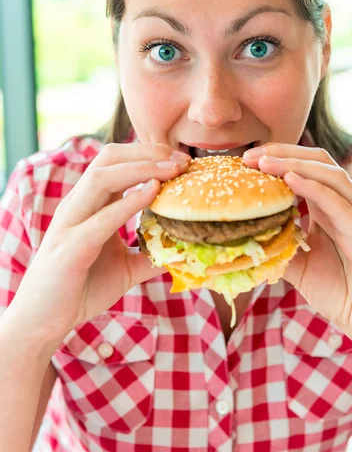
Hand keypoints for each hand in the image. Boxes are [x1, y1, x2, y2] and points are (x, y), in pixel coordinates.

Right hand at [4, 143, 190, 348]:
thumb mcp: (125, 268)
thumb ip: (151, 255)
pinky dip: (129, 202)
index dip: (150, 155)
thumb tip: (186, 253)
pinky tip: (153, 193)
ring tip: (172, 169)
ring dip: (141, 168)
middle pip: (110, 158)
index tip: (182, 160)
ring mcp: (71, 222)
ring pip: (102, 177)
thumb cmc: (81, 288)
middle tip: (182, 159)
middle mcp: (78, 204)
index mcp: (90, 203)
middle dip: (149, 152)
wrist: (41, 321)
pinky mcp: (71, 247)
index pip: (118, 161)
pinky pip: (101, 218)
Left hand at [243, 143, 351, 344]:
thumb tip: (242, 236)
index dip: (277, 157)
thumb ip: (276, 246)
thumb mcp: (296, 265)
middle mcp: (345, 205)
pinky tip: (291, 181)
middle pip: (318, 161)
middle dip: (283, 153)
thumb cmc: (338, 291)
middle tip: (250, 156)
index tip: (245, 160)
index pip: (305, 167)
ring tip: (264, 163)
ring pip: (331, 175)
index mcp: (329, 207)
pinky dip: (316, 189)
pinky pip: (341, 205)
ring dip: (295, 164)